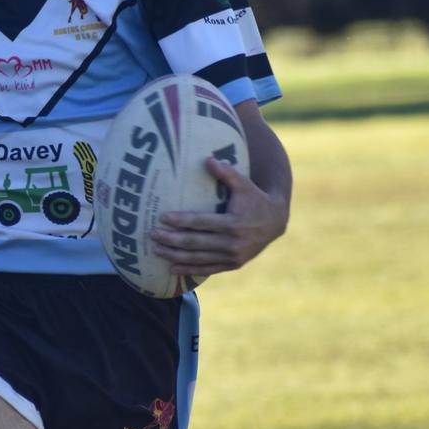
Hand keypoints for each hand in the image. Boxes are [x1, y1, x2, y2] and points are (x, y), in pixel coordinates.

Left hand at [150, 157, 288, 278]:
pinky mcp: (233, 265)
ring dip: (175, 256)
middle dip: (171, 240)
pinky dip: (189, 269)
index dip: (181, 220)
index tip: (162, 217)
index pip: (201, 222)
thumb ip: (226, 173)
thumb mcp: (244, 184)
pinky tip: (172, 268)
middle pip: (195, 242)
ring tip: (156, 251)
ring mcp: (232, 256)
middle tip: (153, 235)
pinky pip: (207, 269)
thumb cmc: (255, 198)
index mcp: (233, 223)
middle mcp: (232, 242)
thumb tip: (207, 159)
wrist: (276, 223)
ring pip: (198, 258)